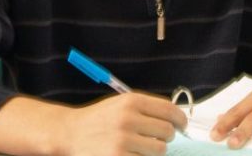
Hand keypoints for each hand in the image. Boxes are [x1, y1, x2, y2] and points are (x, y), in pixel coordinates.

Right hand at [60, 93, 186, 155]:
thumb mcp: (120, 104)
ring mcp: (123, 140)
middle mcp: (128, 118)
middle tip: (156, 139)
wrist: (70, 133)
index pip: (169, 110)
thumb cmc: (98, 120)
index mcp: (131, 101)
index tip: (181, 125)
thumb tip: (175, 119)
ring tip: (140, 148)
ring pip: (159, 150)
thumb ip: (145, 109)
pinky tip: (131, 154)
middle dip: (165, 137)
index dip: (180, 119)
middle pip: (167, 131)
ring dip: (153, 151)